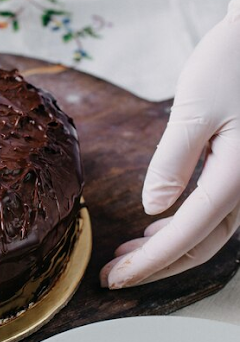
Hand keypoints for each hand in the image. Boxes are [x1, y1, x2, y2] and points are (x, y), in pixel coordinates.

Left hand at [101, 0, 239, 288]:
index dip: (150, 261)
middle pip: (201, 243)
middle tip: (113, 275)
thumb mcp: (194, 110)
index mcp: (237, 175)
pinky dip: (182, 226)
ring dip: (167, 248)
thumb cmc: (232, 63)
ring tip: (126, 254)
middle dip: (155, 264)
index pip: (188, 233)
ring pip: (207, 231)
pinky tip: (156, 227)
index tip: (116, 278)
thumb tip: (153, 208)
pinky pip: (212, 210)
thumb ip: (173, 162)